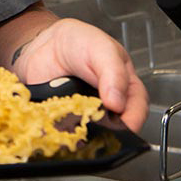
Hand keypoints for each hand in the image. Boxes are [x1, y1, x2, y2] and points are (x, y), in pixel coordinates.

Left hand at [10, 18, 148, 131]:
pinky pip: (65, 138)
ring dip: (82, 137)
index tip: (124, 125)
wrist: (43, 45)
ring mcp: (85, 118)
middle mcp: (107, 108)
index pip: (137, 109)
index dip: (133, 119)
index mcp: (125, 88)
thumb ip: (113, 72)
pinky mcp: (64, 124)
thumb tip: (118, 103)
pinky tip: (55, 130)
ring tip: (72, 126)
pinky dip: (60, 138)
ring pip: (90, 137)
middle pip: (114, 129)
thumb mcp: (101, 49)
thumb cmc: (79, 42)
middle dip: (106, 132)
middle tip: (95, 126)